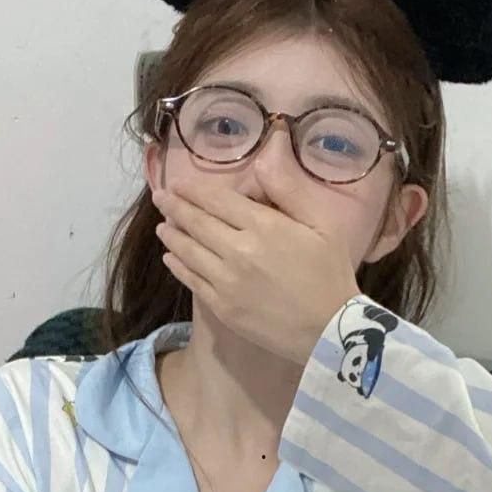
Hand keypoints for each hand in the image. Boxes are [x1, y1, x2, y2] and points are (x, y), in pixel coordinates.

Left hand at [152, 165, 360, 366]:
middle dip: (174, 207)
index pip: (217, 201)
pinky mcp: (223, 307)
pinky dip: (177, 265)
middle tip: (160, 197)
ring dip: (171, 235)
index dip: (193, 190)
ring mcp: (227, 281)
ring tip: (162, 226)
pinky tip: (170, 257)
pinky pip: (192, 280)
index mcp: (264, 226)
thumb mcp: (323, 224)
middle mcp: (239, 250)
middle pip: (197, 223)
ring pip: (188, 251)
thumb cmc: (331, 273)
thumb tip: (262, 161)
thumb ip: (290, 191)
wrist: (330, 330)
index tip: (177, 183)